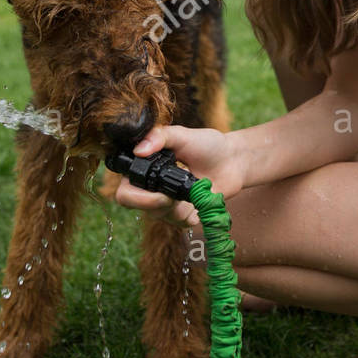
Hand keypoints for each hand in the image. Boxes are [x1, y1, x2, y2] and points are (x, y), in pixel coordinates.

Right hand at [112, 125, 243, 227]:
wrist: (233, 160)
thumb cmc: (207, 145)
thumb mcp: (182, 134)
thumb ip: (160, 136)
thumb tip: (139, 150)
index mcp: (145, 168)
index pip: (124, 188)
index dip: (133, 193)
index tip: (155, 185)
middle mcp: (151, 187)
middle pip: (133, 206)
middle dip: (151, 203)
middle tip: (171, 197)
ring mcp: (166, 203)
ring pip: (158, 215)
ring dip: (175, 206)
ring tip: (192, 188)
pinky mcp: (183, 214)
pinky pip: (178, 223)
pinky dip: (189, 214)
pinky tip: (198, 199)